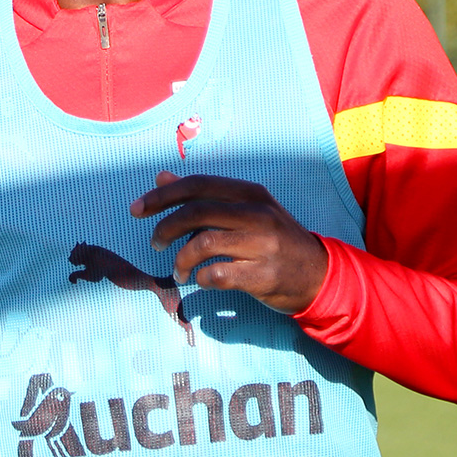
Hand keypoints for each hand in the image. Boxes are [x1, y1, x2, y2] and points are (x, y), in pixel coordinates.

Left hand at [130, 171, 327, 313]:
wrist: (320, 274)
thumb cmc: (274, 239)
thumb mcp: (245, 209)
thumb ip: (205, 195)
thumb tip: (161, 177)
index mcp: (250, 193)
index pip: (198, 185)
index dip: (162, 195)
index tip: (136, 209)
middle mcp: (257, 214)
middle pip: (197, 211)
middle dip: (165, 227)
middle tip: (153, 243)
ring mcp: (263, 245)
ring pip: (204, 243)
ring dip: (181, 259)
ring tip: (177, 271)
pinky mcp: (265, 276)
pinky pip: (219, 274)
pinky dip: (202, 278)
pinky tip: (201, 280)